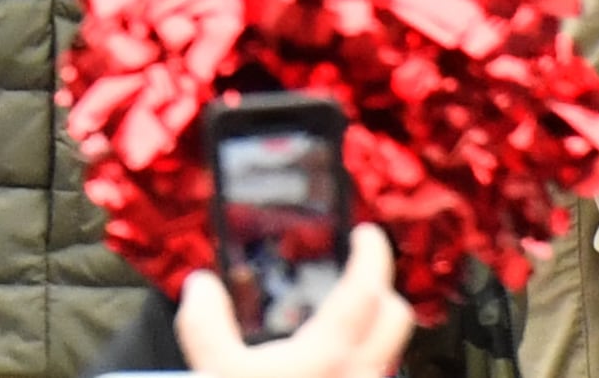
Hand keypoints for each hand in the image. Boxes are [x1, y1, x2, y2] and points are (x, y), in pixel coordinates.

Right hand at [173, 228, 412, 377]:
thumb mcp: (214, 367)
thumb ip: (205, 319)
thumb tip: (201, 286)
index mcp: (330, 353)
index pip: (367, 288)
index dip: (372, 253)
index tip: (365, 235)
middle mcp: (360, 376)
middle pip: (396, 319)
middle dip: (382, 290)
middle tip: (359, 276)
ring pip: (388, 356)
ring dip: (372, 334)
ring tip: (341, 327)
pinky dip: (359, 367)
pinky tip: (330, 372)